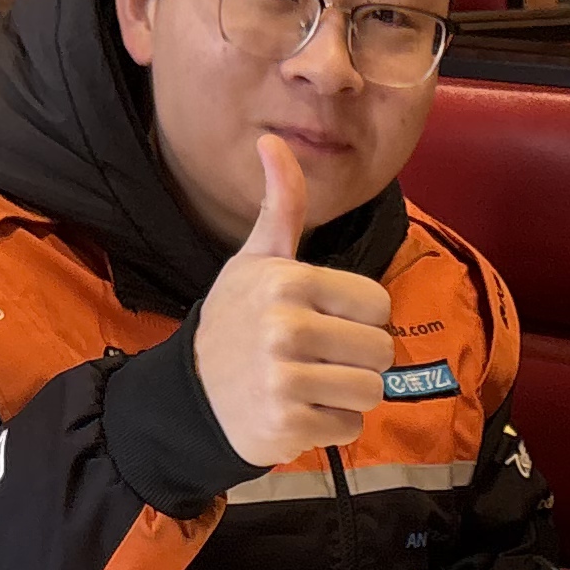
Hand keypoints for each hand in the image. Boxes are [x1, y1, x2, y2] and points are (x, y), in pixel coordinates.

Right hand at [194, 132, 395, 472]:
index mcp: (288, 282)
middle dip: (359, 359)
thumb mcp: (255, 259)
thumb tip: (272, 141)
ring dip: (349, 394)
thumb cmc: (235, 320)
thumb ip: (281, 206)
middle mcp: (286, 328)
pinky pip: (348, 428)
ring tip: (313, 384)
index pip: (378, 304)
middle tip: (321, 359)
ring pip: (370, 391)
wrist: (189, 392)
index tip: (329, 320)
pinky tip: (299, 410)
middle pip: (380, 351)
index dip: (361, 316)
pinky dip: (330, 426)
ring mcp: (285, 379)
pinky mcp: (286, 424)